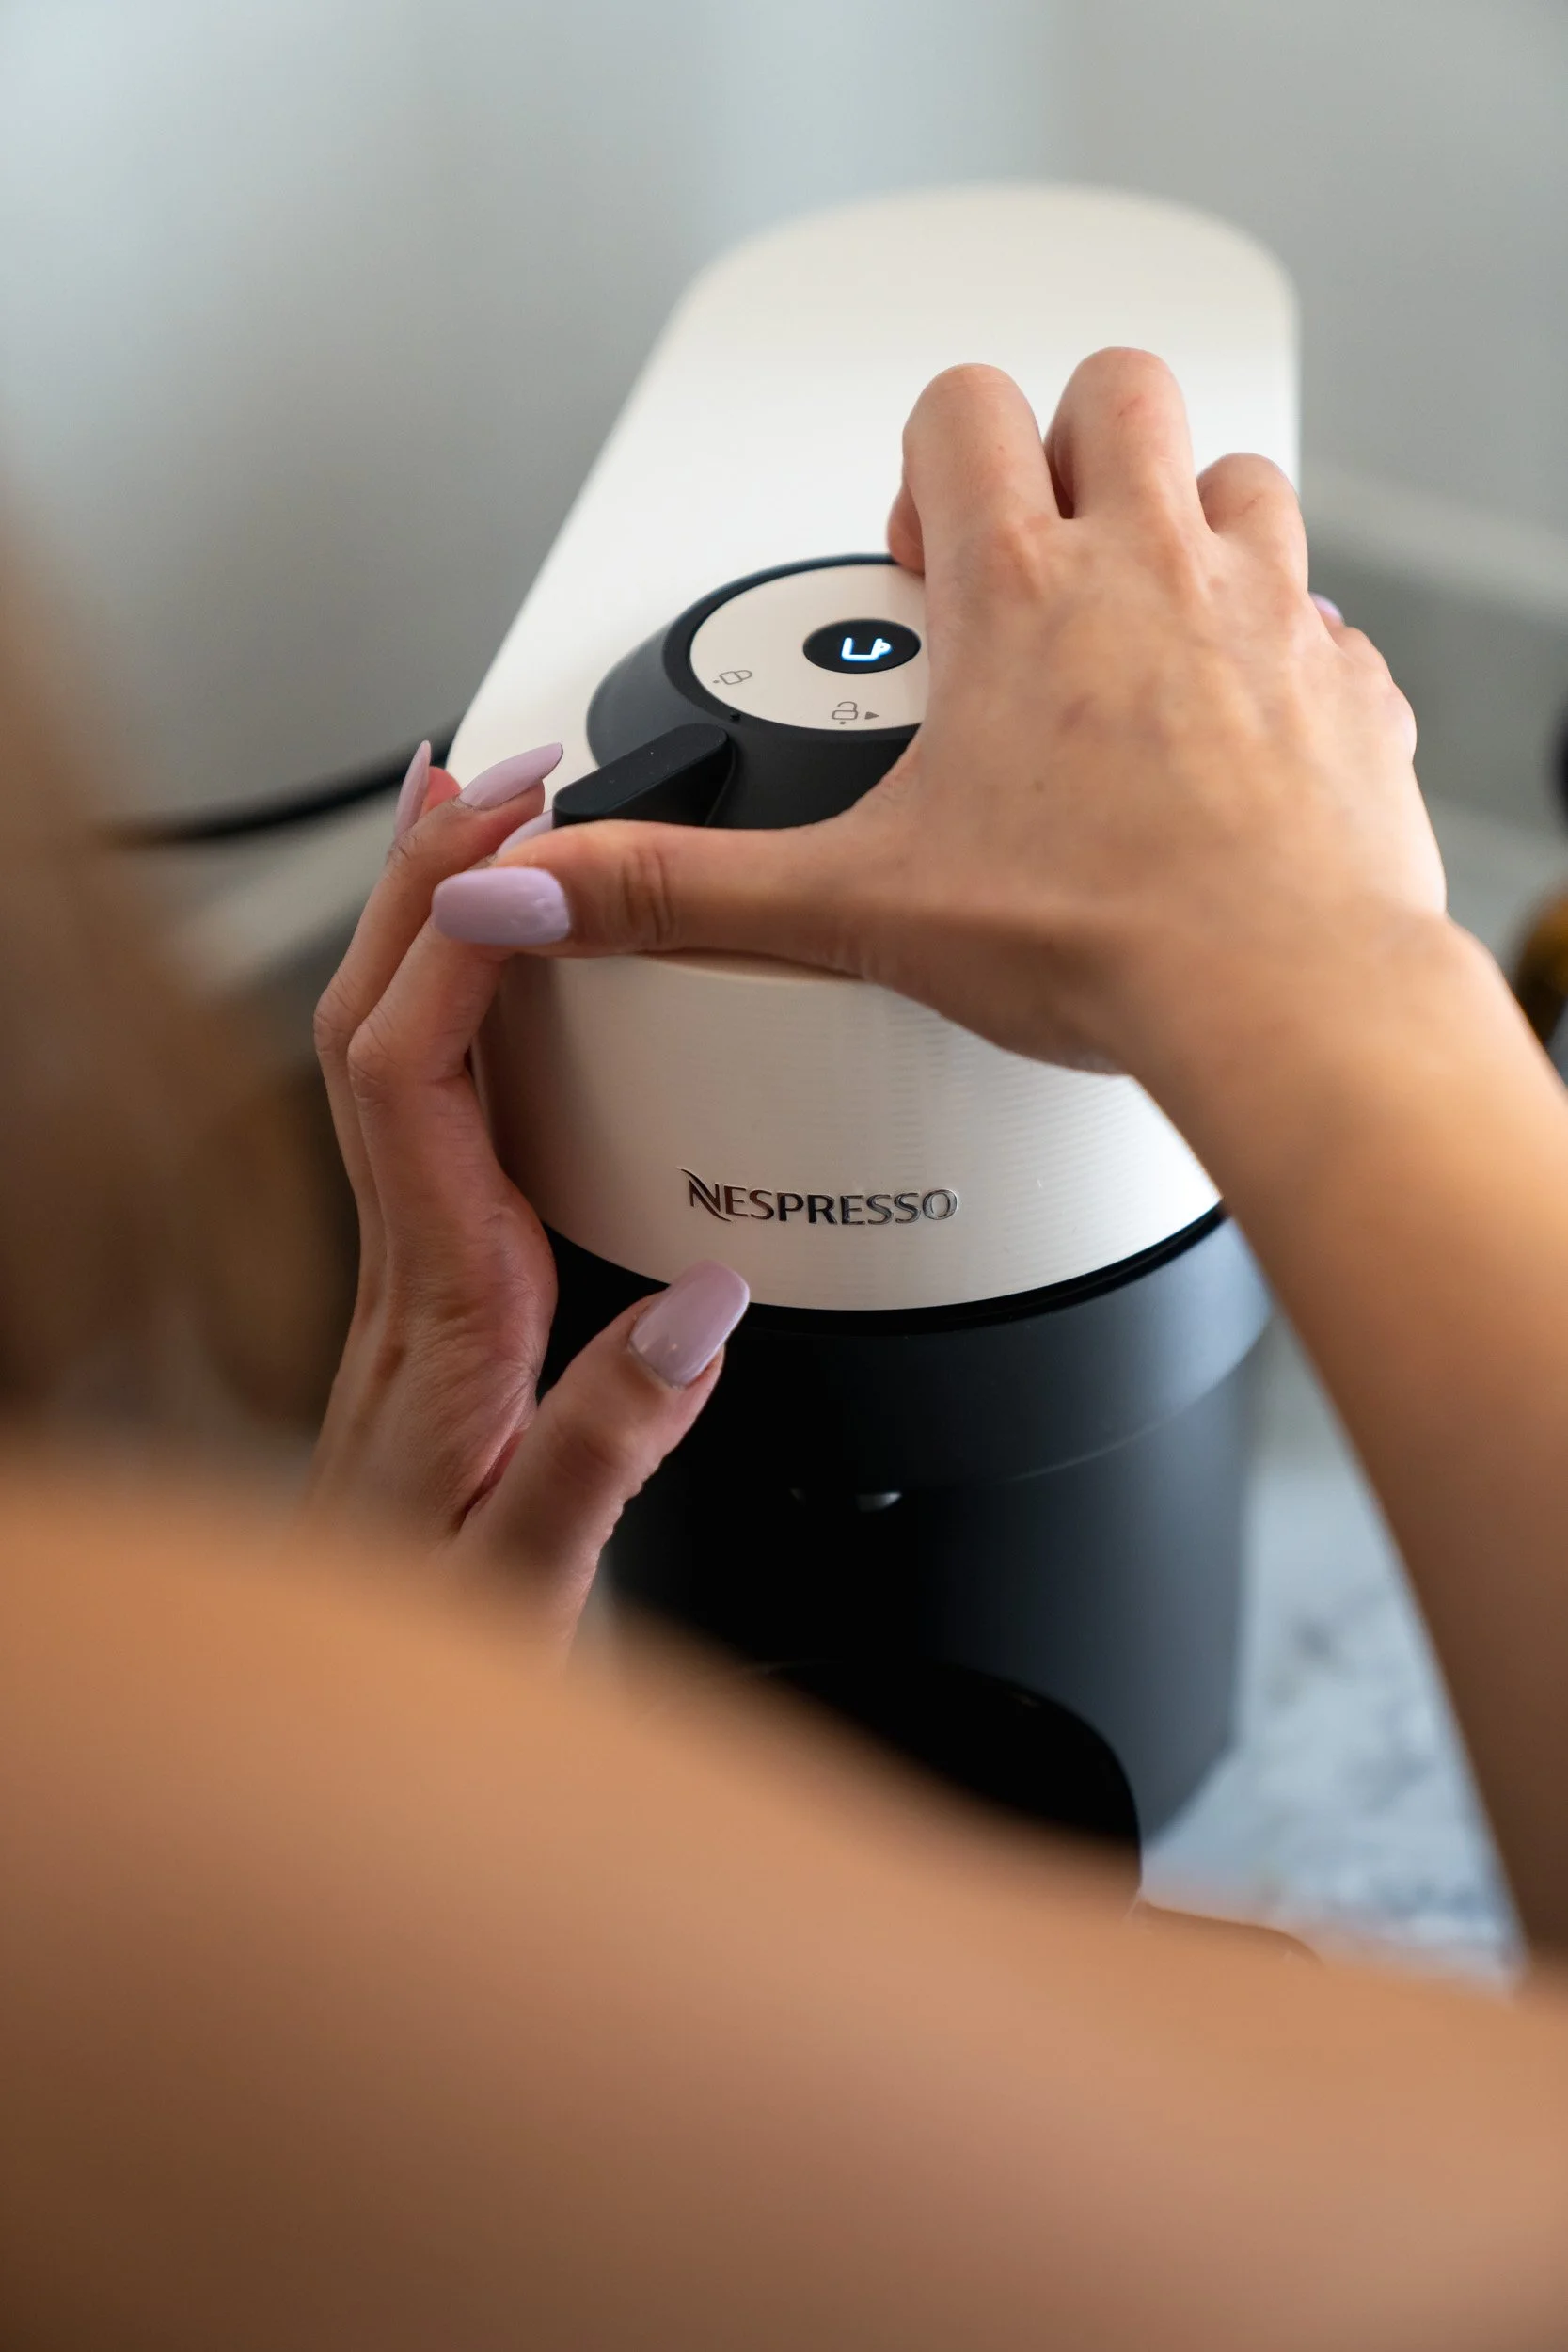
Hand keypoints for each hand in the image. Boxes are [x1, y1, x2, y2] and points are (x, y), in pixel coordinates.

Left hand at [310, 744, 747, 1651]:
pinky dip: (459, 997)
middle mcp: (411, 1259)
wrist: (359, 1669)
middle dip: (435, 873)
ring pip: (389, 1042)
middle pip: (377, 1016)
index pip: (407, 1072)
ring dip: (436, 915)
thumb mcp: (537, 1573)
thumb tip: (705, 1302)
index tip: (533, 842)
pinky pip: (428, 1093)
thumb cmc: (433, 1619)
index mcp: (441, 1305)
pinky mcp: (444, 1273)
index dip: (456, 934)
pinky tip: (503, 977)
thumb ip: (612, 1441)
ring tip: (495, 817)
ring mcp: (418, 1258)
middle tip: (512, 767)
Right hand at [429, 351, 1442, 1089]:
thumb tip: (531, 882)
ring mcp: (1270, 619)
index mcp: (1021, 596)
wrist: (1280, 997)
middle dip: (1067, 450)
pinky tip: (1235, 731)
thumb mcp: (849, 910)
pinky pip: (1326, 621)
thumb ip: (676, 888)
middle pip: (1119, 391)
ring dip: (1189, 523)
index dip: (928, 457)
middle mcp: (1156, 574)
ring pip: (1242, 477)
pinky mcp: (1349, 693)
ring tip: (1137, 630)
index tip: (921, 558)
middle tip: (1031, 567)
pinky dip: (1281, 650)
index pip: (963, 411)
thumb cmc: (1093, 939)